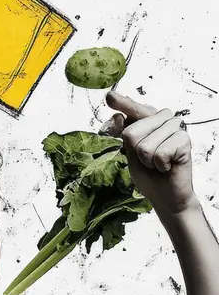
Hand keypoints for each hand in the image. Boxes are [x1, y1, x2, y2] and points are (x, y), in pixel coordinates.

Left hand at [102, 91, 197, 215]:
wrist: (165, 196)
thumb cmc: (149, 175)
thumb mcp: (131, 154)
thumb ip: (126, 135)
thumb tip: (118, 116)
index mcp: (148, 121)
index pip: (133, 109)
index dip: (122, 104)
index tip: (109, 97)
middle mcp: (163, 120)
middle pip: (132, 132)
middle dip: (137, 154)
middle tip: (149, 162)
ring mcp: (175, 128)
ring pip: (145, 145)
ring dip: (148, 162)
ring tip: (159, 164)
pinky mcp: (184, 140)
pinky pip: (160, 153)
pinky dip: (160, 166)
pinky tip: (168, 166)